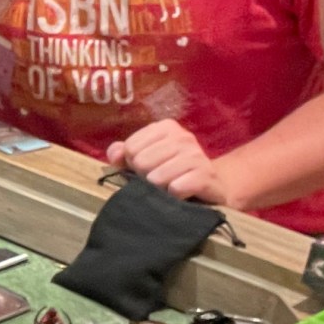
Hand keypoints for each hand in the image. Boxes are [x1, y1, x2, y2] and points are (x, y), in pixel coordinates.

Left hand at [106, 119, 228, 204]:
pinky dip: (173, 196)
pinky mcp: (207, 176)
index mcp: (167, 127)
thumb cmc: (170, 173)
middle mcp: (184, 137)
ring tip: (168, 189)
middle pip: (142, 162)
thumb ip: (123, 155)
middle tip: (157, 182)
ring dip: (158, 189)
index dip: (132, 164)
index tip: (145, 169)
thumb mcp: (144, 161)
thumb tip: (114, 155)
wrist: (209, 188)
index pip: (131, 147)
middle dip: (144, 178)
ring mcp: (198, 155)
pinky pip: (176, 188)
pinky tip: (179, 195)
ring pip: (157, 177)